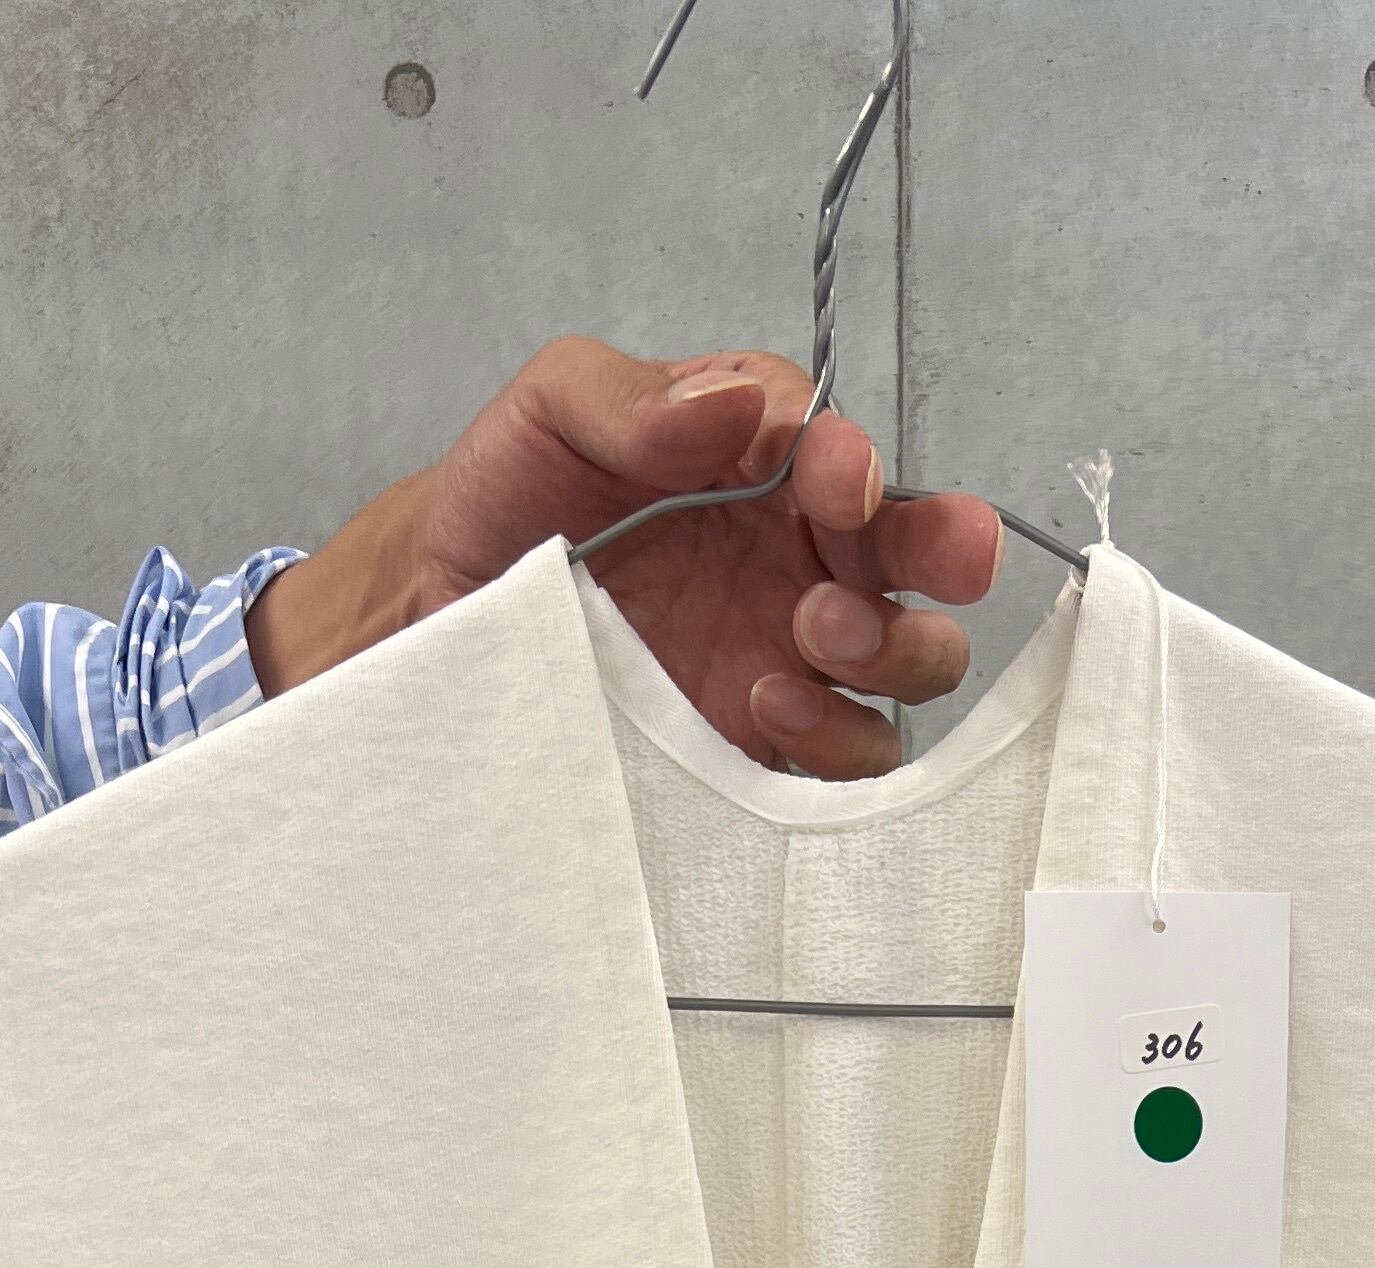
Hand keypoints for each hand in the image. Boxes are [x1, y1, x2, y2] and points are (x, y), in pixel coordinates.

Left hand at [246, 338, 1003, 776]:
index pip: (849, 453)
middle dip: (937, 552)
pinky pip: (851, 760)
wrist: (436, 628)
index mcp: (761, 462)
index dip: (862, 463)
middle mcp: (795, 556)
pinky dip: (836, 741)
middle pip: (921, 554)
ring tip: (805, 642)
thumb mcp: (549, 413)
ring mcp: (790, 657)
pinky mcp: (766, 749)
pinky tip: (762, 713)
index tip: (835, 480)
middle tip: (872, 568)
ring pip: (909, 658)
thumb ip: (636, 400)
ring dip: (887, 650)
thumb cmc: (500, 505)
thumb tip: (735, 402)